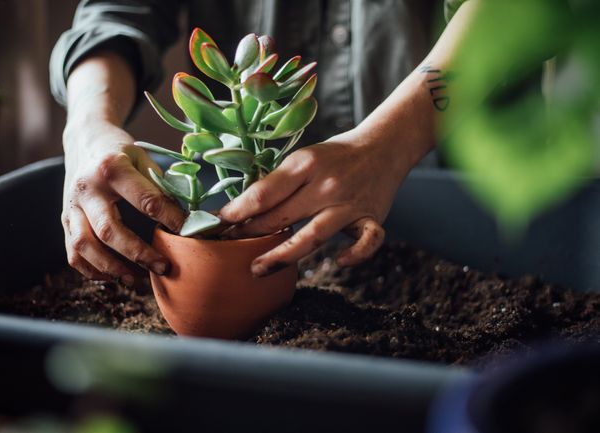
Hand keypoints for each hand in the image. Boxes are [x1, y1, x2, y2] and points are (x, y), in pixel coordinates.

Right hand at [62, 119, 184, 284]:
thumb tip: (188, 218)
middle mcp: (86, 188)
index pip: (145, 201)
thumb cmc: (121, 151)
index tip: (189, 233)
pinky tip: (114, 276)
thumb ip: (161, 186)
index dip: (170, 219)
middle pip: (109, 230)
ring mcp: (71, 206)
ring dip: (112, 268)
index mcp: (111, 168)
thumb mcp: (143, 158)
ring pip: (85, 246)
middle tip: (164, 266)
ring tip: (137, 278)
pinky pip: (73, 253)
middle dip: (138, 253)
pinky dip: (92, 270)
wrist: (84, 139)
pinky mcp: (65, 219)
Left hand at [220, 127, 410, 276]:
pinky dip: (355, 255)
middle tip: (228, 247)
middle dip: (249, 233)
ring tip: (257, 269)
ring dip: (283, 255)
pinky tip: (338, 261)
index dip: (236, 211)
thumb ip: (278, 181)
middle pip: (281, 216)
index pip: (263, 193)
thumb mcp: (303, 157)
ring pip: (314, 236)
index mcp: (305, 164)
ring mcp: (350, 204)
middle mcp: (326, 184)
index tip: (216, 224)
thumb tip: (241, 208)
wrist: (383, 147)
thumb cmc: (335, 156)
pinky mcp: (372, 218)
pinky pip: (367, 242)